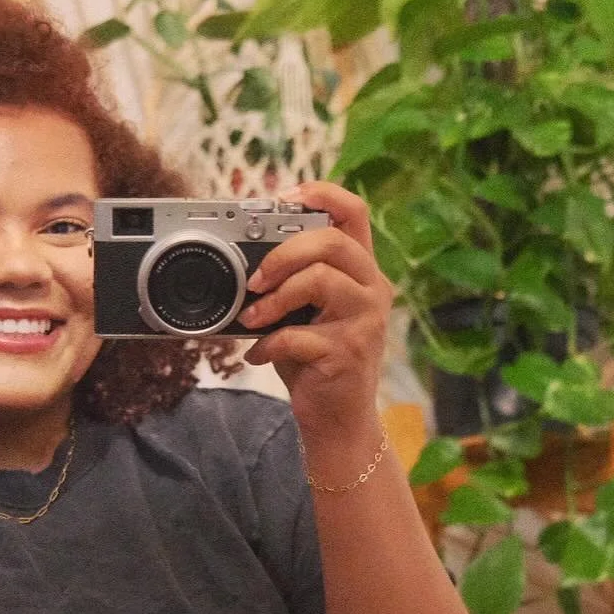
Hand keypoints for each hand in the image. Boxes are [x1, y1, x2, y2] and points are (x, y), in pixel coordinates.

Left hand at [239, 181, 392, 442]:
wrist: (339, 420)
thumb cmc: (318, 361)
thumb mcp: (306, 313)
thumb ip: (290, 282)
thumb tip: (241, 262)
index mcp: (361, 271)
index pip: (354, 211)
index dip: (320, 193)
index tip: (282, 198)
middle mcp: (371, 289)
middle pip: (332, 241)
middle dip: (283, 253)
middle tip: (255, 279)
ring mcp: (365, 320)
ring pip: (320, 279)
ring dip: (274, 298)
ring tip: (252, 319)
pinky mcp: (348, 352)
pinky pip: (300, 334)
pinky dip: (269, 344)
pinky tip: (259, 354)